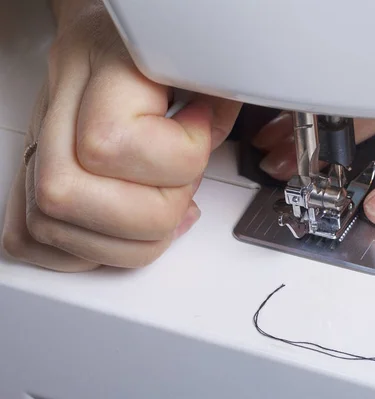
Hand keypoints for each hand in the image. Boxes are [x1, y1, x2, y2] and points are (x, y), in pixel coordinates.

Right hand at [1, 1, 240, 271]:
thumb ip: (216, 101)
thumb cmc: (154, 55)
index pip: (110, 142)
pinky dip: (91, 253)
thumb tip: (217, 138)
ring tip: (163, 209)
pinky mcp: (29, 179)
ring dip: (128, 242)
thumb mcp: (197, 61)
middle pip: (68, 196)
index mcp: (101, 66)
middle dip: (151, 213)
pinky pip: (36, 243)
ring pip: (50, 228)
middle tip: (183, 187)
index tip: (201, 131)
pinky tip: (126, 230)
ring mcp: (37, 146)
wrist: (108, 42)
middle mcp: (58, 107)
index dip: (178, 156)